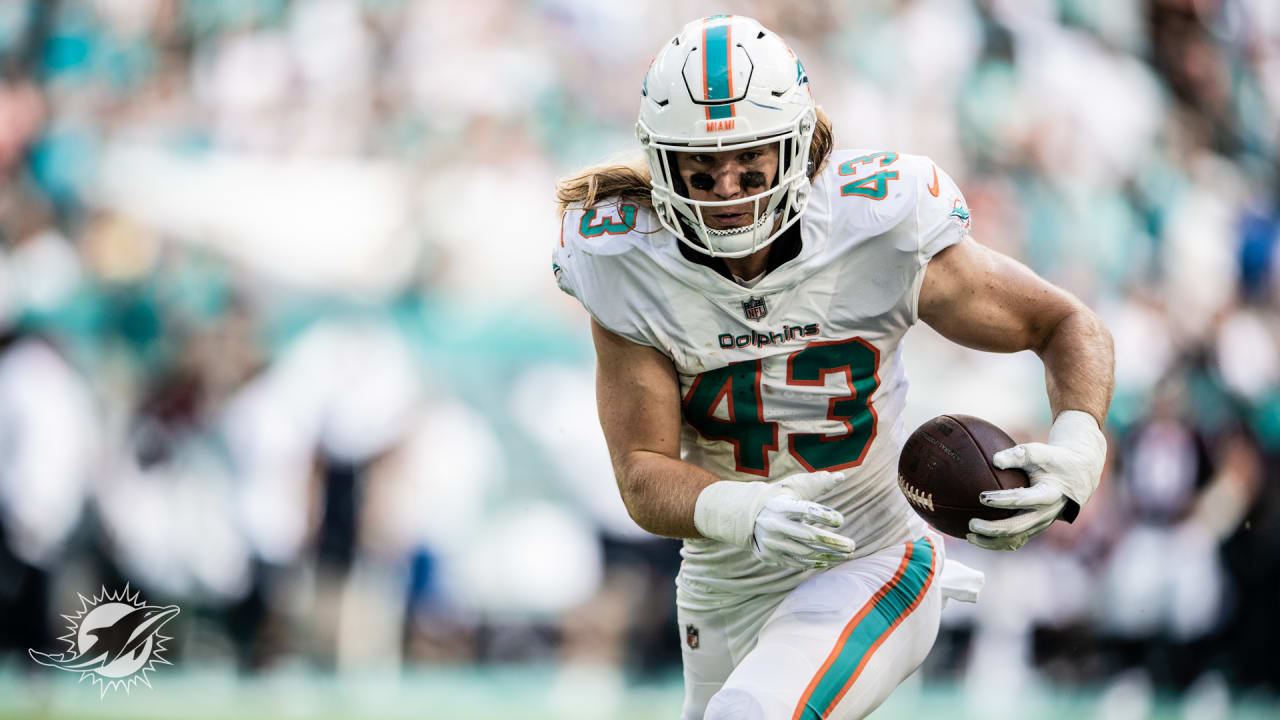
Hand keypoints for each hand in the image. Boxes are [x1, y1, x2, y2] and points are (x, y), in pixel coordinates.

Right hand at [694, 470, 854, 568]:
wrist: (748, 516)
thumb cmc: (779, 498)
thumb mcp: (794, 487)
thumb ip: (818, 483)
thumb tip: (841, 476)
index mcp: (780, 506)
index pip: (803, 510)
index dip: (822, 515)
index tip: (840, 519)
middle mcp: (774, 525)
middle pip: (808, 536)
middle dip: (832, 542)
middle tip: (852, 545)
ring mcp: (772, 543)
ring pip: (805, 552)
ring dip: (829, 555)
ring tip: (847, 554)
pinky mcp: (771, 556)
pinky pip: (797, 562)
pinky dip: (815, 562)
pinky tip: (830, 560)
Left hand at [966, 411, 1105, 550]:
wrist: (1077, 477)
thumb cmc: (1053, 461)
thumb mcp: (1039, 452)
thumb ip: (1018, 455)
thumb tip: (994, 460)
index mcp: (1049, 494)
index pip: (1022, 500)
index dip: (1001, 500)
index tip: (980, 496)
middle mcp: (1045, 514)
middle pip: (1016, 527)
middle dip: (992, 528)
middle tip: (971, 523)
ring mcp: (1041, 524)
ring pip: (1015, 539)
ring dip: (991, 541)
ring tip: (968, 535)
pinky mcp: (1035, 528)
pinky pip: (1015, 541)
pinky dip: (996, 542)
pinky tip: (977, 538)